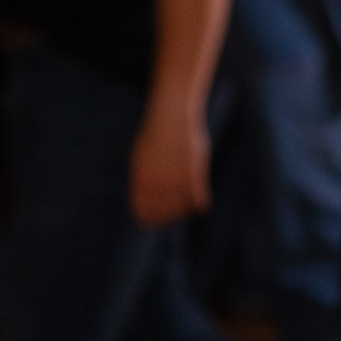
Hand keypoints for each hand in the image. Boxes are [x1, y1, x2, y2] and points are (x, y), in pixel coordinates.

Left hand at [130, 106, 212, 227]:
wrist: (171, 118)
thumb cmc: (155, 137)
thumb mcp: (141, 159)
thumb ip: (142, 181)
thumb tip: (141, 199)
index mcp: (141, 180)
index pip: (143, 210)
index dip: (146, 218)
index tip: (150, 222)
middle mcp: (157, 183)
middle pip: (162, 212)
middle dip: (164, 217)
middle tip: (168, 218)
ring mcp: (176, 180)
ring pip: (180, 208)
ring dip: (181, 211)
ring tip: (183, 209)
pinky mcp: (194, 175)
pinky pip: (198, 200)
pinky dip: (199, 204)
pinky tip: (199, 205)